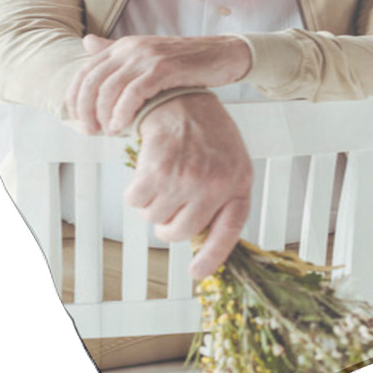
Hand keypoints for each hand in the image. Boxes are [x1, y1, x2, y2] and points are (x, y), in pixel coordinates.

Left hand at [65, 34, 252, 134]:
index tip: (79, 121)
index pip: (84, 72)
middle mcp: (131, 48)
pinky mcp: (164, 68)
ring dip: (103, 115)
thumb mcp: (148, 56)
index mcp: (123, 46)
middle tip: (91, 132)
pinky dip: (123, 113)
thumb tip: (86, 44)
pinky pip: (133, 93)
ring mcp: (147, 57)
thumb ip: (117, 52)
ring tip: (108, 133)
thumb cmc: (186, 63)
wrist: (224, 55)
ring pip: (109, 89)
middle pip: (92, 82)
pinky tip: (123, 127)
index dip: (76, 99)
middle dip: (86, 111)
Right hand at [125, 92, 252, 279]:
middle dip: (168, 224)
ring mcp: (186, 179)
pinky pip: (135, 202)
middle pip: (179, 232)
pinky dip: (134, 192)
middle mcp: (214, 186)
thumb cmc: (208, 133)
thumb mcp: (232, 163)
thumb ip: (224, 198)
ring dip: (151, 205)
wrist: (183, 99)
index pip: (228, 232)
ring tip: (161, 180)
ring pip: (154, 218)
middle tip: (169, 204)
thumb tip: (203, 241)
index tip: (196, 273)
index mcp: (238, 184)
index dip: (211, 257)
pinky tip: (145, 173)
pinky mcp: (157, 170)